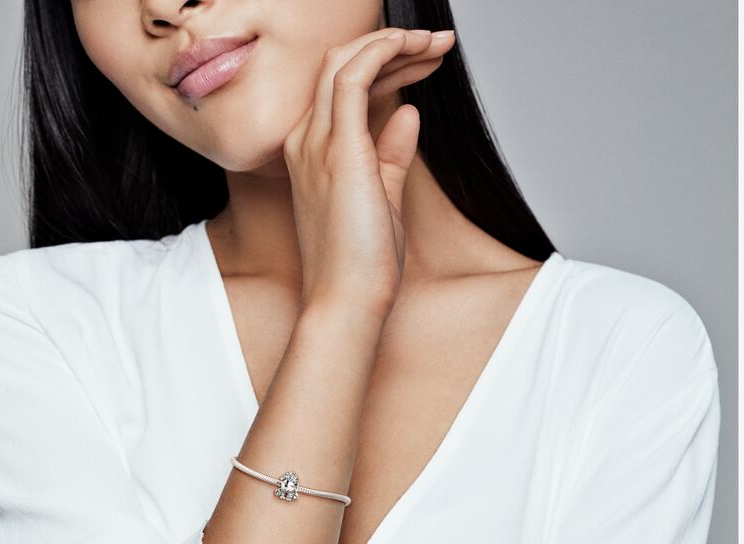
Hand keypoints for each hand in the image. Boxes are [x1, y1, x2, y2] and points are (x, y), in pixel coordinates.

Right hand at [283, 27, 455, 317]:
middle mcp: (306, 142)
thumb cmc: (360, 265)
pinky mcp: (338, 150)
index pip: (343, 89)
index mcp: (311, 154)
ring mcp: (317, 144)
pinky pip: (354, 78)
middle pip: (341, 66)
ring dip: (392, 43)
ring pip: (346, 63)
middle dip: (391, 46)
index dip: (386, 66)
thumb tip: (408, 113)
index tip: (424, 62)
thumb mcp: (383, 200)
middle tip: (437, 44)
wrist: (346, 301)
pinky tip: (410, 45)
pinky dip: (381, 51)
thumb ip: (391, 155)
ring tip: (435, 42)